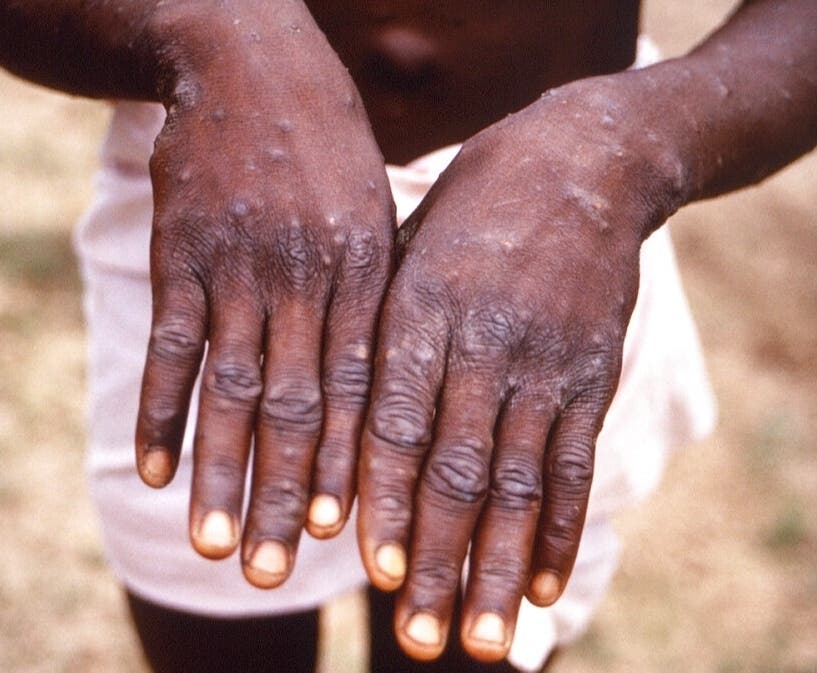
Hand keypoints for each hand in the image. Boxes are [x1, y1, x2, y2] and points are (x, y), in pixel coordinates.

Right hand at [134, 23, 394, 588]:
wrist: (251, 64)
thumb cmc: (328, 150)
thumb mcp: (377, 211)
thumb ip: (377, 296)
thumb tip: (385, 386)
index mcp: (365, 272)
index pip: (361, 388)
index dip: (352, 465)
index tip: (345, 535)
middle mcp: (304, 278)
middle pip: (297, 406)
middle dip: (288, 493)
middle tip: (279, 571)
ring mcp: (238, 267)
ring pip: (230, 389)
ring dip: (221, 472)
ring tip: (216, 545)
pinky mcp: (181, 255)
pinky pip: (169, 346)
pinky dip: (159, 410)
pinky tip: (152, 470)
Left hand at [358, 76, 681, 659]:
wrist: (581, 162)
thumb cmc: (470, 210)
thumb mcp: (406, 246)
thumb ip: (376, 331)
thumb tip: (332, 424)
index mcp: (420, 306)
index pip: (394, 419)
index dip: (382, 497)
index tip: (368, 569)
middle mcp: (483, 340)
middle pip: (455, 467)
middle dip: (434, 558)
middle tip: (417, 638)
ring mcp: (544, 360)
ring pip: (517, 481)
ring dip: (494, 565)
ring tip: (476, 639)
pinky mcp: (592, 372)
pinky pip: (575, 461)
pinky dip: (558, 529)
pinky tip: (541, 585)